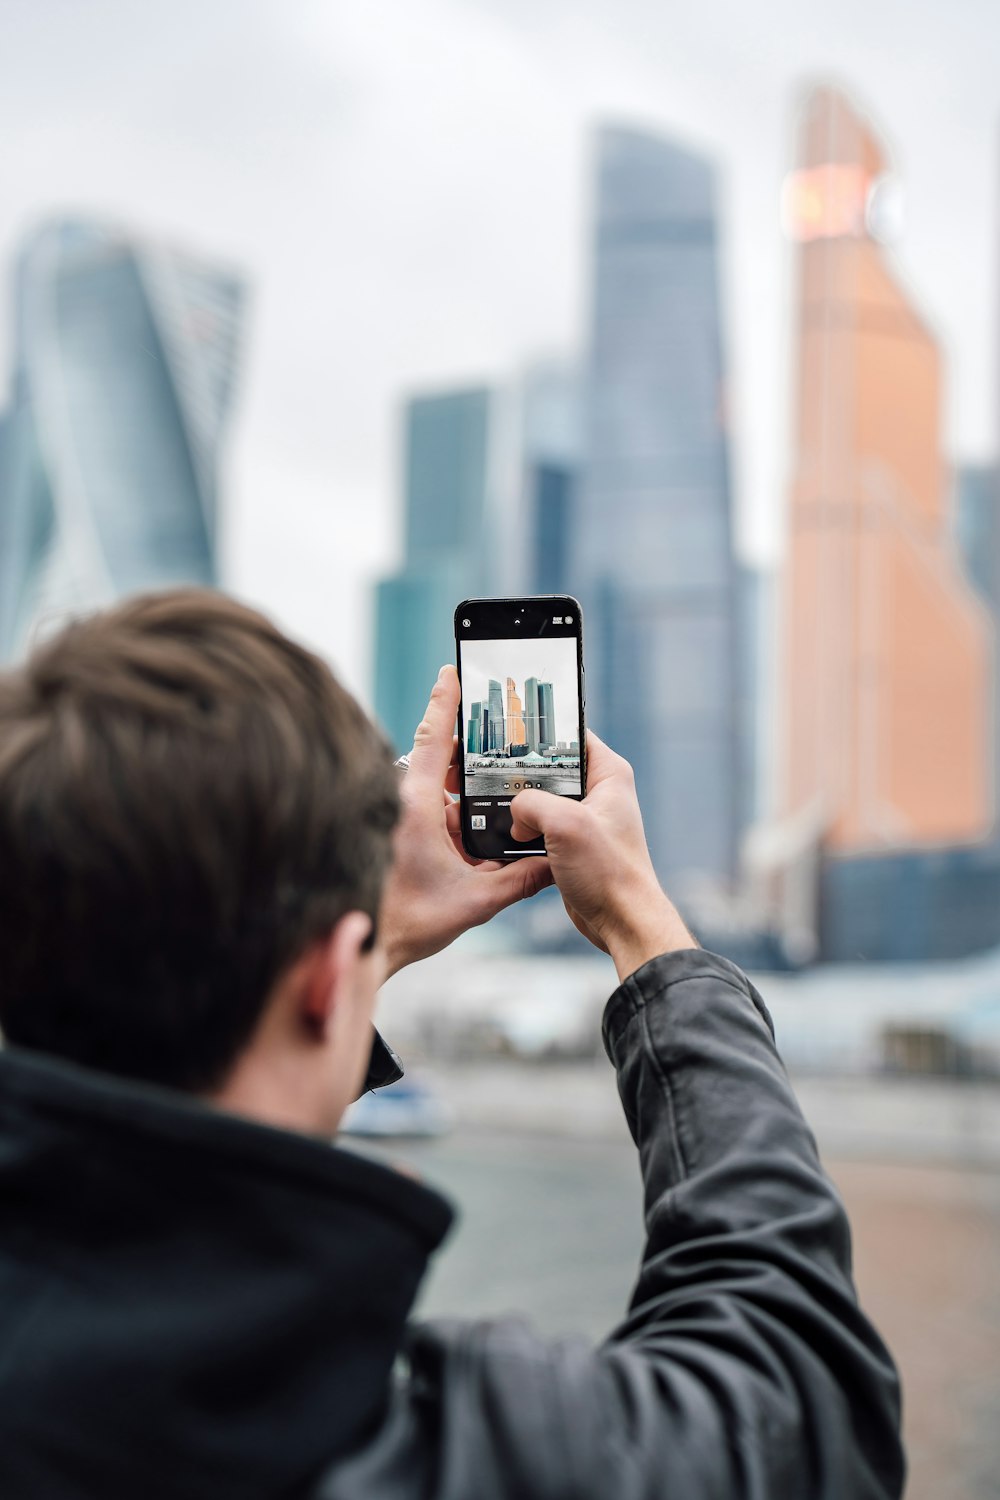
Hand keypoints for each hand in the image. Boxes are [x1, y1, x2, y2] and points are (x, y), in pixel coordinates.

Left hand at [379, 665, 552, 979]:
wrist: (367, 949)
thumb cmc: (407, 922)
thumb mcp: (476, 902)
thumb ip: (520, 879)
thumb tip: (553, 865)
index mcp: (416, 807)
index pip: (433, 740)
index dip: (446, 702)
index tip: (453, 670)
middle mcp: (403, 805)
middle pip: (439, 762)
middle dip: (469, 757)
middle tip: (498, 741)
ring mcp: (397, 820)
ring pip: (436, 793)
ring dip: (462, 798)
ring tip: (495, 797)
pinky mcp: (395, 837)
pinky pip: (429, 816)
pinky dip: (451, 820)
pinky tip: (472, 838)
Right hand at [509, 732, 695, 982]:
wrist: (621, 921)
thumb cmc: (609, 873)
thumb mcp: (565, 824)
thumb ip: (532, 803)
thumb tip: (515, 815)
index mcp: (608, 774)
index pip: (571, 735)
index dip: (541, 733)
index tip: (509, 731)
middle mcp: (599, 793)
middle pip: (550, 768)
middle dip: (521, 774)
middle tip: (490, 773)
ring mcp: (584, 820)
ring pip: (541, 801)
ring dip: (520, 808)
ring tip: (493, 806)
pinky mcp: (572, 845)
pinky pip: (540, 828)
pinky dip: (523, 832)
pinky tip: (504, 836)